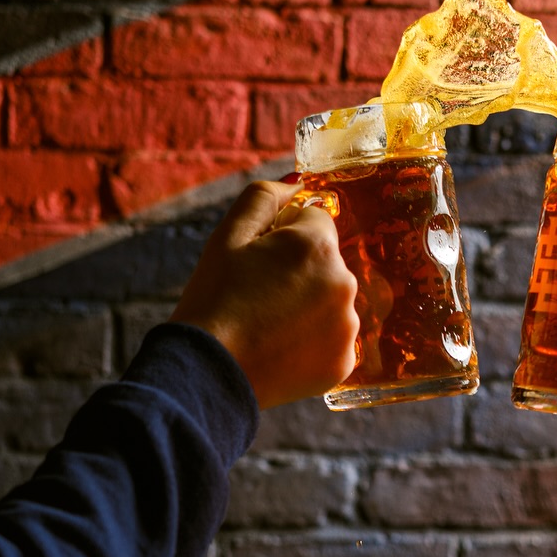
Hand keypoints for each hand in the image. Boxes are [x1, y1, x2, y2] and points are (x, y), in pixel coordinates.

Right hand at [169, 179, 358, 409]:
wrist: (208, 372)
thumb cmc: (213, 299)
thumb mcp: (228, 236)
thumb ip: (264, 198)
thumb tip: (297, 184)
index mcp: (318, 246)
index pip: (315, 221)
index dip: (283, 236)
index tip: (259, 261)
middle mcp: (344, 282)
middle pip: (327, 262)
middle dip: (300, 271)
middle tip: (259, 296)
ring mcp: (348, 325)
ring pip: (331, 301)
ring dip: (308, 306)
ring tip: (268, 325)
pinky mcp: (345, 361)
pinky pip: (333, 339)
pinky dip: (312, 342)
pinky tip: (280, 348)